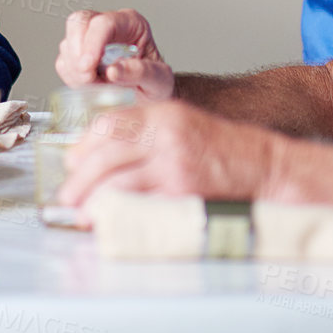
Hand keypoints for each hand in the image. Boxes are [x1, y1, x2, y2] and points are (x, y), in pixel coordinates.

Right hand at [55, 9, 173, 100]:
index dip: (93, 42)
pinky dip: (72, 78)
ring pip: (68, 44)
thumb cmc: (156, 83)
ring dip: (76, 70)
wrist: (149, 96)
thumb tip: (113, 70)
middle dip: (77, 52)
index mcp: (131, 24)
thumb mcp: (159, 80)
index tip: (88, 66)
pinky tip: (90, 86)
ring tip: (98, 86)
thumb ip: (141, 73)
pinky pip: (63, 62)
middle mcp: (108, 26)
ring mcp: (90, 39)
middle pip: (78, 22)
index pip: (105, 23)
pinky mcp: (78, 56)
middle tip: (88, 78)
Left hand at [56, 100, 279, 209]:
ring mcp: (173, 163)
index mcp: (162, 113)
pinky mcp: (182, 191)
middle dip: (80, 177)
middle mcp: (165, 134)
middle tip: (67, 194)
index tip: (72, 161)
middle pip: (106, 154)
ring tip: (82, 212)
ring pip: (118, 180)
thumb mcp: (183, 124)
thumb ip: (147, 132)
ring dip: (94, 199)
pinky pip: (140, 202)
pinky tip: (109, 219)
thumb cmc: (224, 148)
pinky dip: (119, 212)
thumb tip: (103, 154)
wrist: (265, 165)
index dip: (84, 145)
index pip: (108, 124)